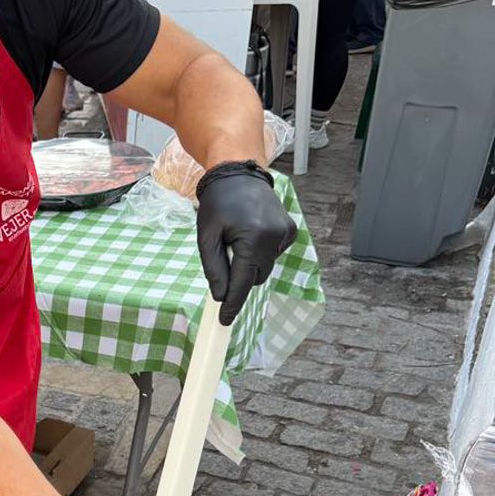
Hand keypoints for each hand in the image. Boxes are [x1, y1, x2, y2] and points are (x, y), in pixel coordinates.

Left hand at [196, 165, 296, 324]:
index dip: (232, 304)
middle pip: (254, 278)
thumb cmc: (218, 203)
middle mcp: (275, 238)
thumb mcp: (206, 235)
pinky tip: (249, 233)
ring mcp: (285, 234)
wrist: (239, 173)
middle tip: (223, 255)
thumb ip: (214, 267)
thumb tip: (221, 296)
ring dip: (249, 264)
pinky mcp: (289, 231)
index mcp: (253, 239)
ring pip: (263, 268)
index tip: (224, 321)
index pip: (242, 282)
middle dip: (238, 277)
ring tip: (235, 239)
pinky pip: (271, 255)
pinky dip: (258, 253)